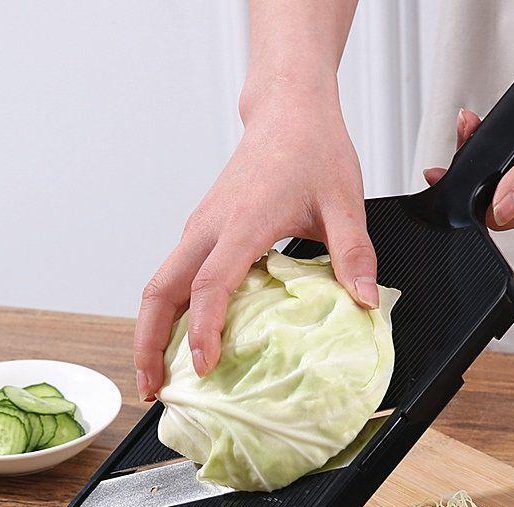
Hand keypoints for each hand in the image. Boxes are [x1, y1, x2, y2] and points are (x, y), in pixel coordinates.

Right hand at [134, 82, 374, 400]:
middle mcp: (208, 227)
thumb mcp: (344, 202)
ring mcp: (199, 228)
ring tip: (157, 375)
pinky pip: (172, 276)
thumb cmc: (313, 149)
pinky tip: (180, 339)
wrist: (289, 111)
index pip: (210, 284)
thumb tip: (365, 303)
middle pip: (158, 291)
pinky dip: (166, 313)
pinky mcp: (201, 230)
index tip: (204, 369)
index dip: (204, 329)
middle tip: (153, 390)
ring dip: (150, 331)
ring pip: (157, 285)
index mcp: (242, 222)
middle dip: (148, 343)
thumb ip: (354, 255)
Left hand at [424, 2, 513, 229]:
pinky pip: (513, 145)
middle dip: (474, 172)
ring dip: (482, 149)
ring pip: (503, 169)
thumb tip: (502, 208)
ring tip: (471, 127)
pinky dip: (497, 132)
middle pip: (500, 194)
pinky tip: (489, 119)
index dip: (476, 202)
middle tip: (461, 144)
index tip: (455, 178)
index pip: (506, 216)